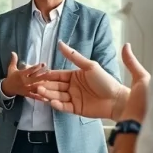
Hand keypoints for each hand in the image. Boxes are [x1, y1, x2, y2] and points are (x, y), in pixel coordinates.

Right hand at [0, 51, 49, 97]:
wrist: (7, 88)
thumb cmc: (11, 77)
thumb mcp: (11, 68)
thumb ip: (13, 60)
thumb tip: (13, 52)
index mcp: (21, 75)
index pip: (30, 70)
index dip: (37, 67)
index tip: (44, 64)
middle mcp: (24, 82)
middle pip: (35, 78)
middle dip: (42, 75)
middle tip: (50, 72)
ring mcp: (26, 89)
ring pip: (36, 86)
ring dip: (43, 84)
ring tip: (51, 82)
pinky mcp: (27, 94)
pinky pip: (34, 96)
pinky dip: (40, 97)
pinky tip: (47, 98)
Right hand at [34, 42, 148, 120]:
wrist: (117, 99)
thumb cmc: (106, 81)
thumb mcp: (90, 65)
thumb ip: (74, 56)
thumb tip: (60, 43)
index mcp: (74, 75)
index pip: (57, 75)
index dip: (48, 75)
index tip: (38, 74)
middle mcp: (72, 87)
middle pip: (55, 86)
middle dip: (45, 85)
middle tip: (35, 85)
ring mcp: (73, 98)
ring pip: (57, 96)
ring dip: (49, 94)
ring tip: (40, 92)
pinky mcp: (76, 109)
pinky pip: (64, 106)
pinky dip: (57, 104)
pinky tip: (52, 102)